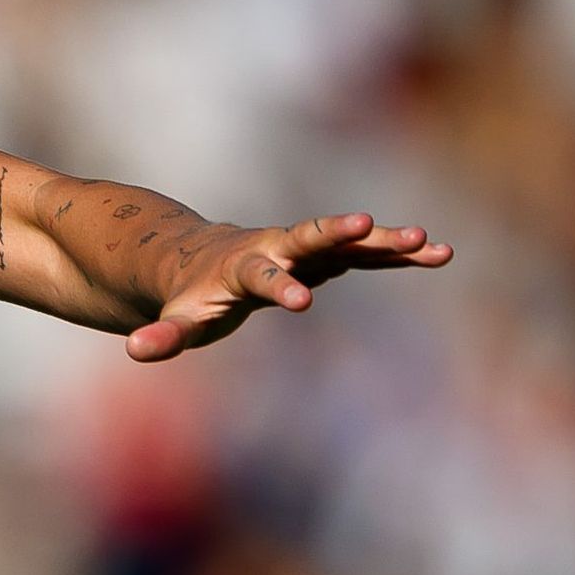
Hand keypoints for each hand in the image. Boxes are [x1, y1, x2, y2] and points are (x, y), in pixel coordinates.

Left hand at [125, 213, 448, 362]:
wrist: (204, 258)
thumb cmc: (191, 295)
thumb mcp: (177, 319)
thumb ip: (162, 335)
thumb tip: (134, 350)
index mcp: (242, 265)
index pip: (261, 275)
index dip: (278, 287)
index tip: (301, 303)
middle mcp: (278, 246)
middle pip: (311, 236)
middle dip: (340, 232)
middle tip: (372, 225)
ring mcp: (307, 247)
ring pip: (350, 241)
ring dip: (388, 242)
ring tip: (432, 244)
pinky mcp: (329, 254)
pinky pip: (368, 253)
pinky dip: (399, 254)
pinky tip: (439, 255)